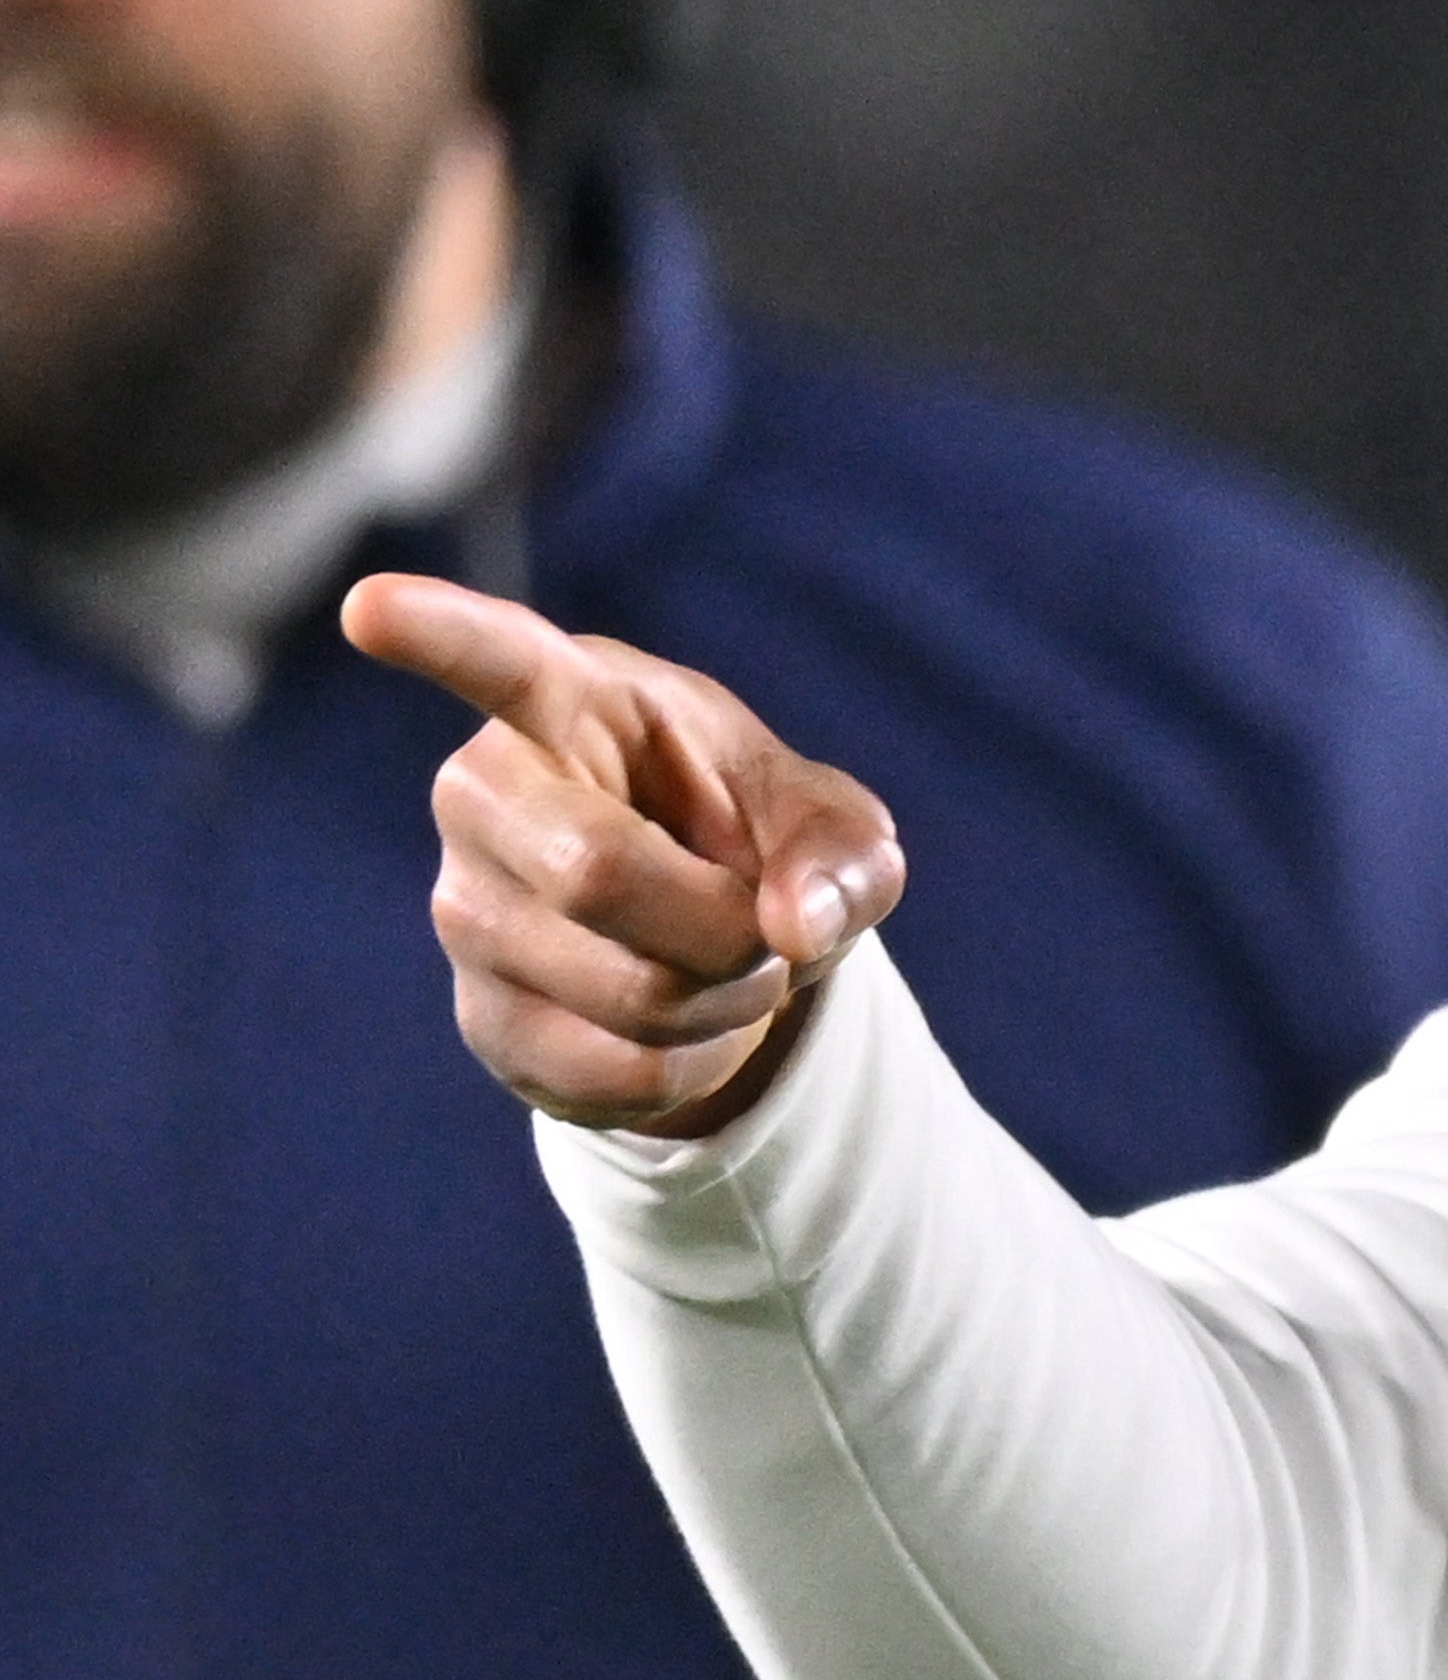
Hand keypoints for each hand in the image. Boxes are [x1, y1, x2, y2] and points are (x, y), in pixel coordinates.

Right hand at [344, 573, 907, 1137]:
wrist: (720, 947)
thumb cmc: (762, 842)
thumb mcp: (835, 828)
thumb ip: (843, 857)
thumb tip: (793, 926)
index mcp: (576, 704)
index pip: (498, 661)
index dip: (438, 633)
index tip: (372, 606)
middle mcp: (486, 798)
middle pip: (597, 873)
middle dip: (725, 924)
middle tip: (758, 923)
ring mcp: (466, 913)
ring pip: (627, 992)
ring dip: (727, 1002)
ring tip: (726, 968)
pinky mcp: (484, 1022)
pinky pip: (617, 1074)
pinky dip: (696, 1067)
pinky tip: (686, 1028)